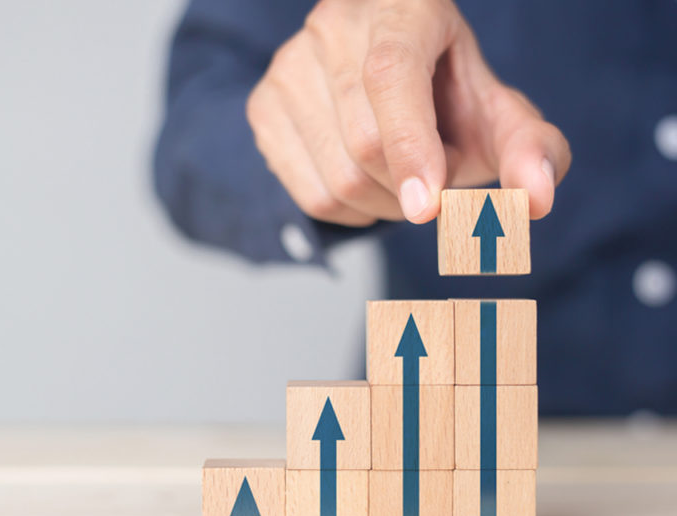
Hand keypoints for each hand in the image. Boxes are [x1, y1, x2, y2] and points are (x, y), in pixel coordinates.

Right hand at [246, 0, 570, 225]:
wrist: (386, 76)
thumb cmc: (446, 92)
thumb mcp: (497, 110)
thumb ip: (532, 149)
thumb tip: (535, 198)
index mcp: (400, 7)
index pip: (391, 75)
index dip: (410, 144)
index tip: (430, 205)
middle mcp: (334, 25)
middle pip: (364, 144)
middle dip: (413, 187)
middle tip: (437, 180)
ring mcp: (289, 65)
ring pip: (336, 179)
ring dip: (386, 205)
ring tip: (404, 177)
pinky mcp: (263, 106)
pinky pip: (310, 195)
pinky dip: (351, 212)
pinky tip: (368, 184)